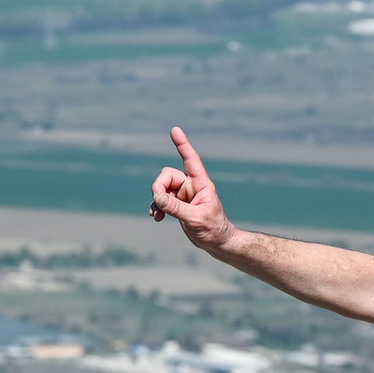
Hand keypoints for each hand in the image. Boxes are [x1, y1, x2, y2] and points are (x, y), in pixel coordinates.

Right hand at [150, 126, 232, 251]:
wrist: (216, 242)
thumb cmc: (213, 229)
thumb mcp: (195, 218)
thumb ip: (175, 208)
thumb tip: (157, 197)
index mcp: (201, 184)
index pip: (191, 160)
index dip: (183, 145)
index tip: (175, 130)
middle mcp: (191, 186)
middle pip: (167, 176)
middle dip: (159, 187)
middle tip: (158, 202)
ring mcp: (183, 194)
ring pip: (162, 188)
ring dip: (156, 199)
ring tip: (157, 215)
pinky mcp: (177, 204)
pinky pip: (161, 199)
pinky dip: (156, 206)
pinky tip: (156, 217)